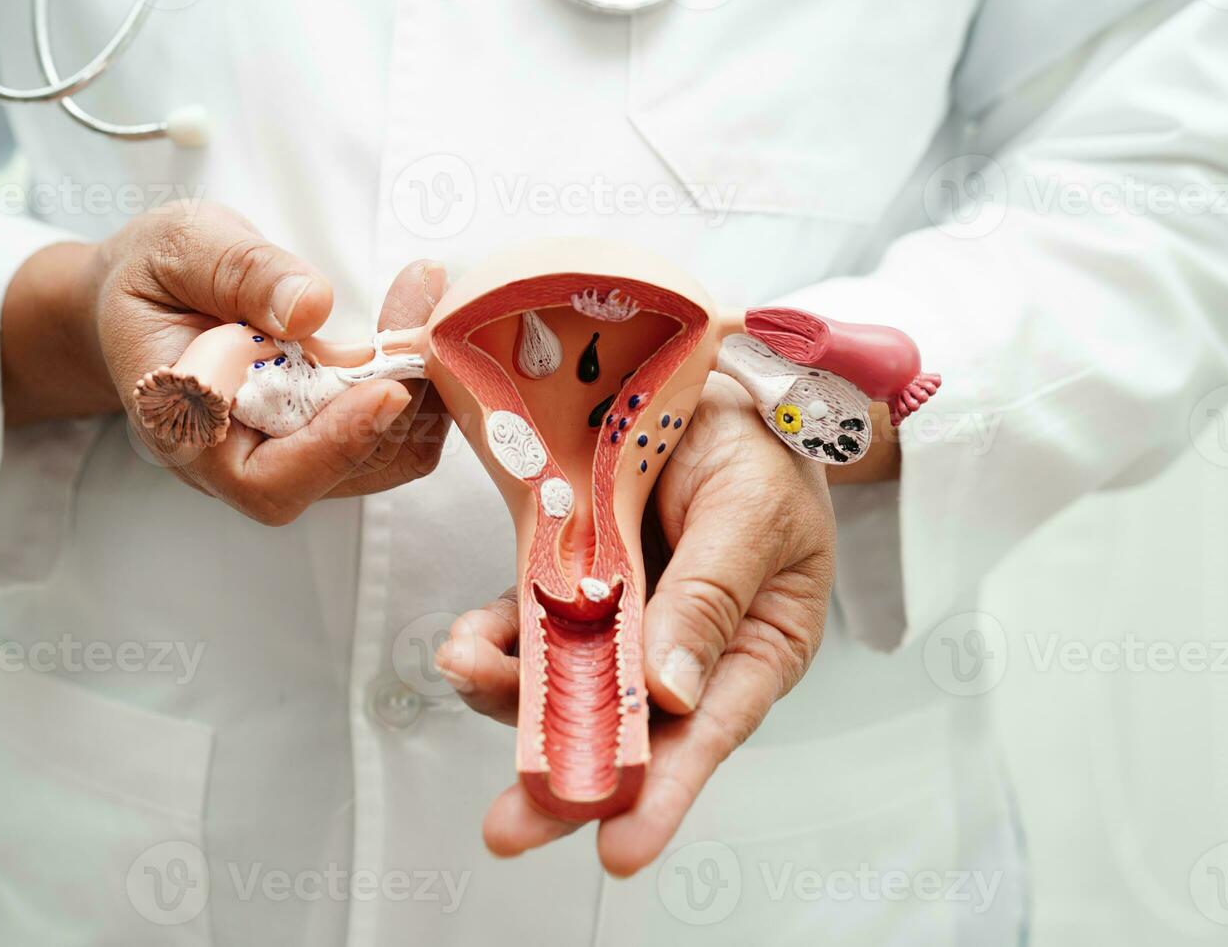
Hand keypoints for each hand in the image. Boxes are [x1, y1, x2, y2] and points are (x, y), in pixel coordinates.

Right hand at [0, 201, 447, 523]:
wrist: (142, 302)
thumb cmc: (153, 278)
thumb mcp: (180, 247)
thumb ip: (240, 272)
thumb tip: (309, 307)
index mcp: (187, 427)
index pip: (264, 477)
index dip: (333, 445)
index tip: (387, 390)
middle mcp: (239, 460)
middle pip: (340, 472)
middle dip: (399, 402)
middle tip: (427, 321)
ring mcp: (287, 455)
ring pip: (379, 458)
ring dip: (422, 391)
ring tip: (428, 307)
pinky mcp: (323, 436)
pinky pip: (389, 433)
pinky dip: (418, 384)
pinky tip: (418, 321)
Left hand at [435, 373, 834, 874]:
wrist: (717, 381)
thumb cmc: (762, 449)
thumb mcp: (754, 513)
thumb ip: (712, 598)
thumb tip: (670, 691)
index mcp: (752, 647)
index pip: (708, 732)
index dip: (663, 791)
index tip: (619, 846)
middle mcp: (682, 650)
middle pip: (624, 733)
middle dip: (565, 781)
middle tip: (511, 828)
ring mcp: (620, 618)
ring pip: (563, 684)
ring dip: (511, 699)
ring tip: (469, 673)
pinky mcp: (571, 582)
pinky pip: (528, 625)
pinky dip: (494, 640)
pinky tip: (465, 645)